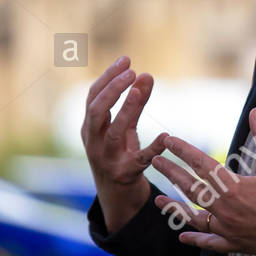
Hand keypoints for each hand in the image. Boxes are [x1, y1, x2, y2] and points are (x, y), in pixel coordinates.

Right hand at [81, 55, 167, 232]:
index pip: (93, 96)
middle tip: (130, 71)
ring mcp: (108, 159)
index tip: (126, 60)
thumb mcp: (125, 126)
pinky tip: (165, 136)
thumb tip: (146, 74)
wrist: (116, 195)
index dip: (107, 77)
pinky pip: (140, 160)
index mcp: (90, 127)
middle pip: (96, 111)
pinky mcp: (126, 174)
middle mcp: (94, 142)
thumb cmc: (118, 153)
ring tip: (138, 91)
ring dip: (125, 110)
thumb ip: (136, 102)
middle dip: (112, 90)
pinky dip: (153, 148)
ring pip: (113, 133)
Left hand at [150, 108, 255, 255]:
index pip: (201, 164)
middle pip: (190, 188)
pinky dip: (195, 240)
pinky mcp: (234, 244)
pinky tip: (183, 237)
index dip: (182, 150)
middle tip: (154, 161)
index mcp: (234, 188)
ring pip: (193, 217)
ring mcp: (227, 229)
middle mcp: (225, 210)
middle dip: (171, 173)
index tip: (168, 140)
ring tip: (157, 199)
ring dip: (174, 207)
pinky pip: (209, 242)